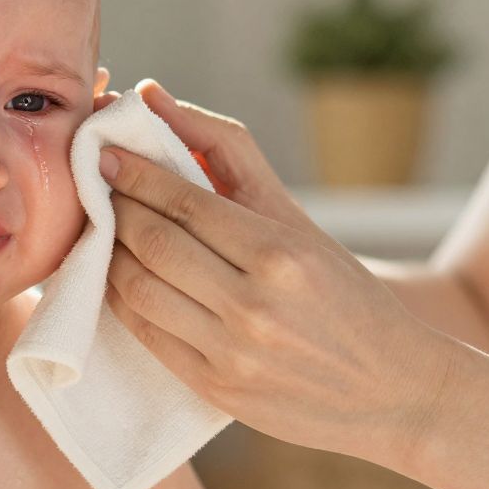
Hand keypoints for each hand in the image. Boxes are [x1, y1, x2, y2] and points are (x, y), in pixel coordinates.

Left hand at [100, 79, 452, 468]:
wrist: (394, 390)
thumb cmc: (345, 293)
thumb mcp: (299, 219)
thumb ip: (226, 154)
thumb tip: (154, 98)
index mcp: (281, 251)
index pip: (183, 200)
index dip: (133, 173)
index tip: (105, 153)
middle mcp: (254, 302)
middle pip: (152, 242)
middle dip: (113, 208)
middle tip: (94, 186)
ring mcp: (232, 351)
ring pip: (138, 290)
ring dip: (107, 255)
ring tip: (103, 231)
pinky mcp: (217, 389)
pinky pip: (147, 335)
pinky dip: (122, 301)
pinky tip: (119, 279)